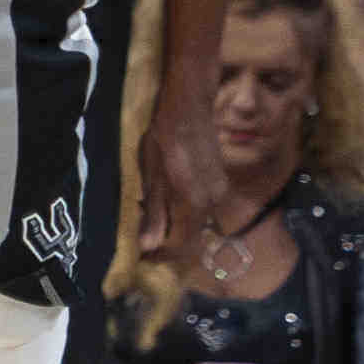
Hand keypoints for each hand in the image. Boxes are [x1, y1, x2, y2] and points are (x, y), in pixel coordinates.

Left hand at [134, 72, 218, 264]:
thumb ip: (154, 213)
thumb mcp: (152, 176)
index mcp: (194, 204)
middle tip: (144, 239)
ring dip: (176, 227)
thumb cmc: (164, 137)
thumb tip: (149, 247)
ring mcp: (219, 192)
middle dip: (168, 244)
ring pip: (198, 223)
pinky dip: (185, 213)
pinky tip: (168, 201)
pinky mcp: (220, 183)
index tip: (142, 258)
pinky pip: (202, 209)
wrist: (189, 106)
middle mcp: (212, 202)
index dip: (161, 256)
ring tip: (152, 216)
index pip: (181, 246)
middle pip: (192, 238)